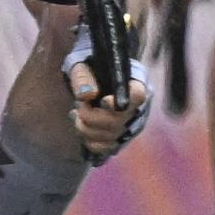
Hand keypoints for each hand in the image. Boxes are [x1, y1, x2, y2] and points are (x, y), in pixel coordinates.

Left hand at [60, 26, 149, 161]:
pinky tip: (82, 128)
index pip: (137, 96)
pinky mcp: (120, 138)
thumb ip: (83, 78)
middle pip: (118, 121)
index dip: (119, 103)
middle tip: (78, 106)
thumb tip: (86, 96)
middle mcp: (137, 106)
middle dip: (91, 117)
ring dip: (86, 129)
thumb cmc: (90, 68)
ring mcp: (130, 125)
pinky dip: (90, 141)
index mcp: (135, 82)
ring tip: (76, 115)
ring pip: (110, 136)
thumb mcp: (82, 66)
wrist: (93, 76)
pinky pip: (106, 148)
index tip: (103, 101)